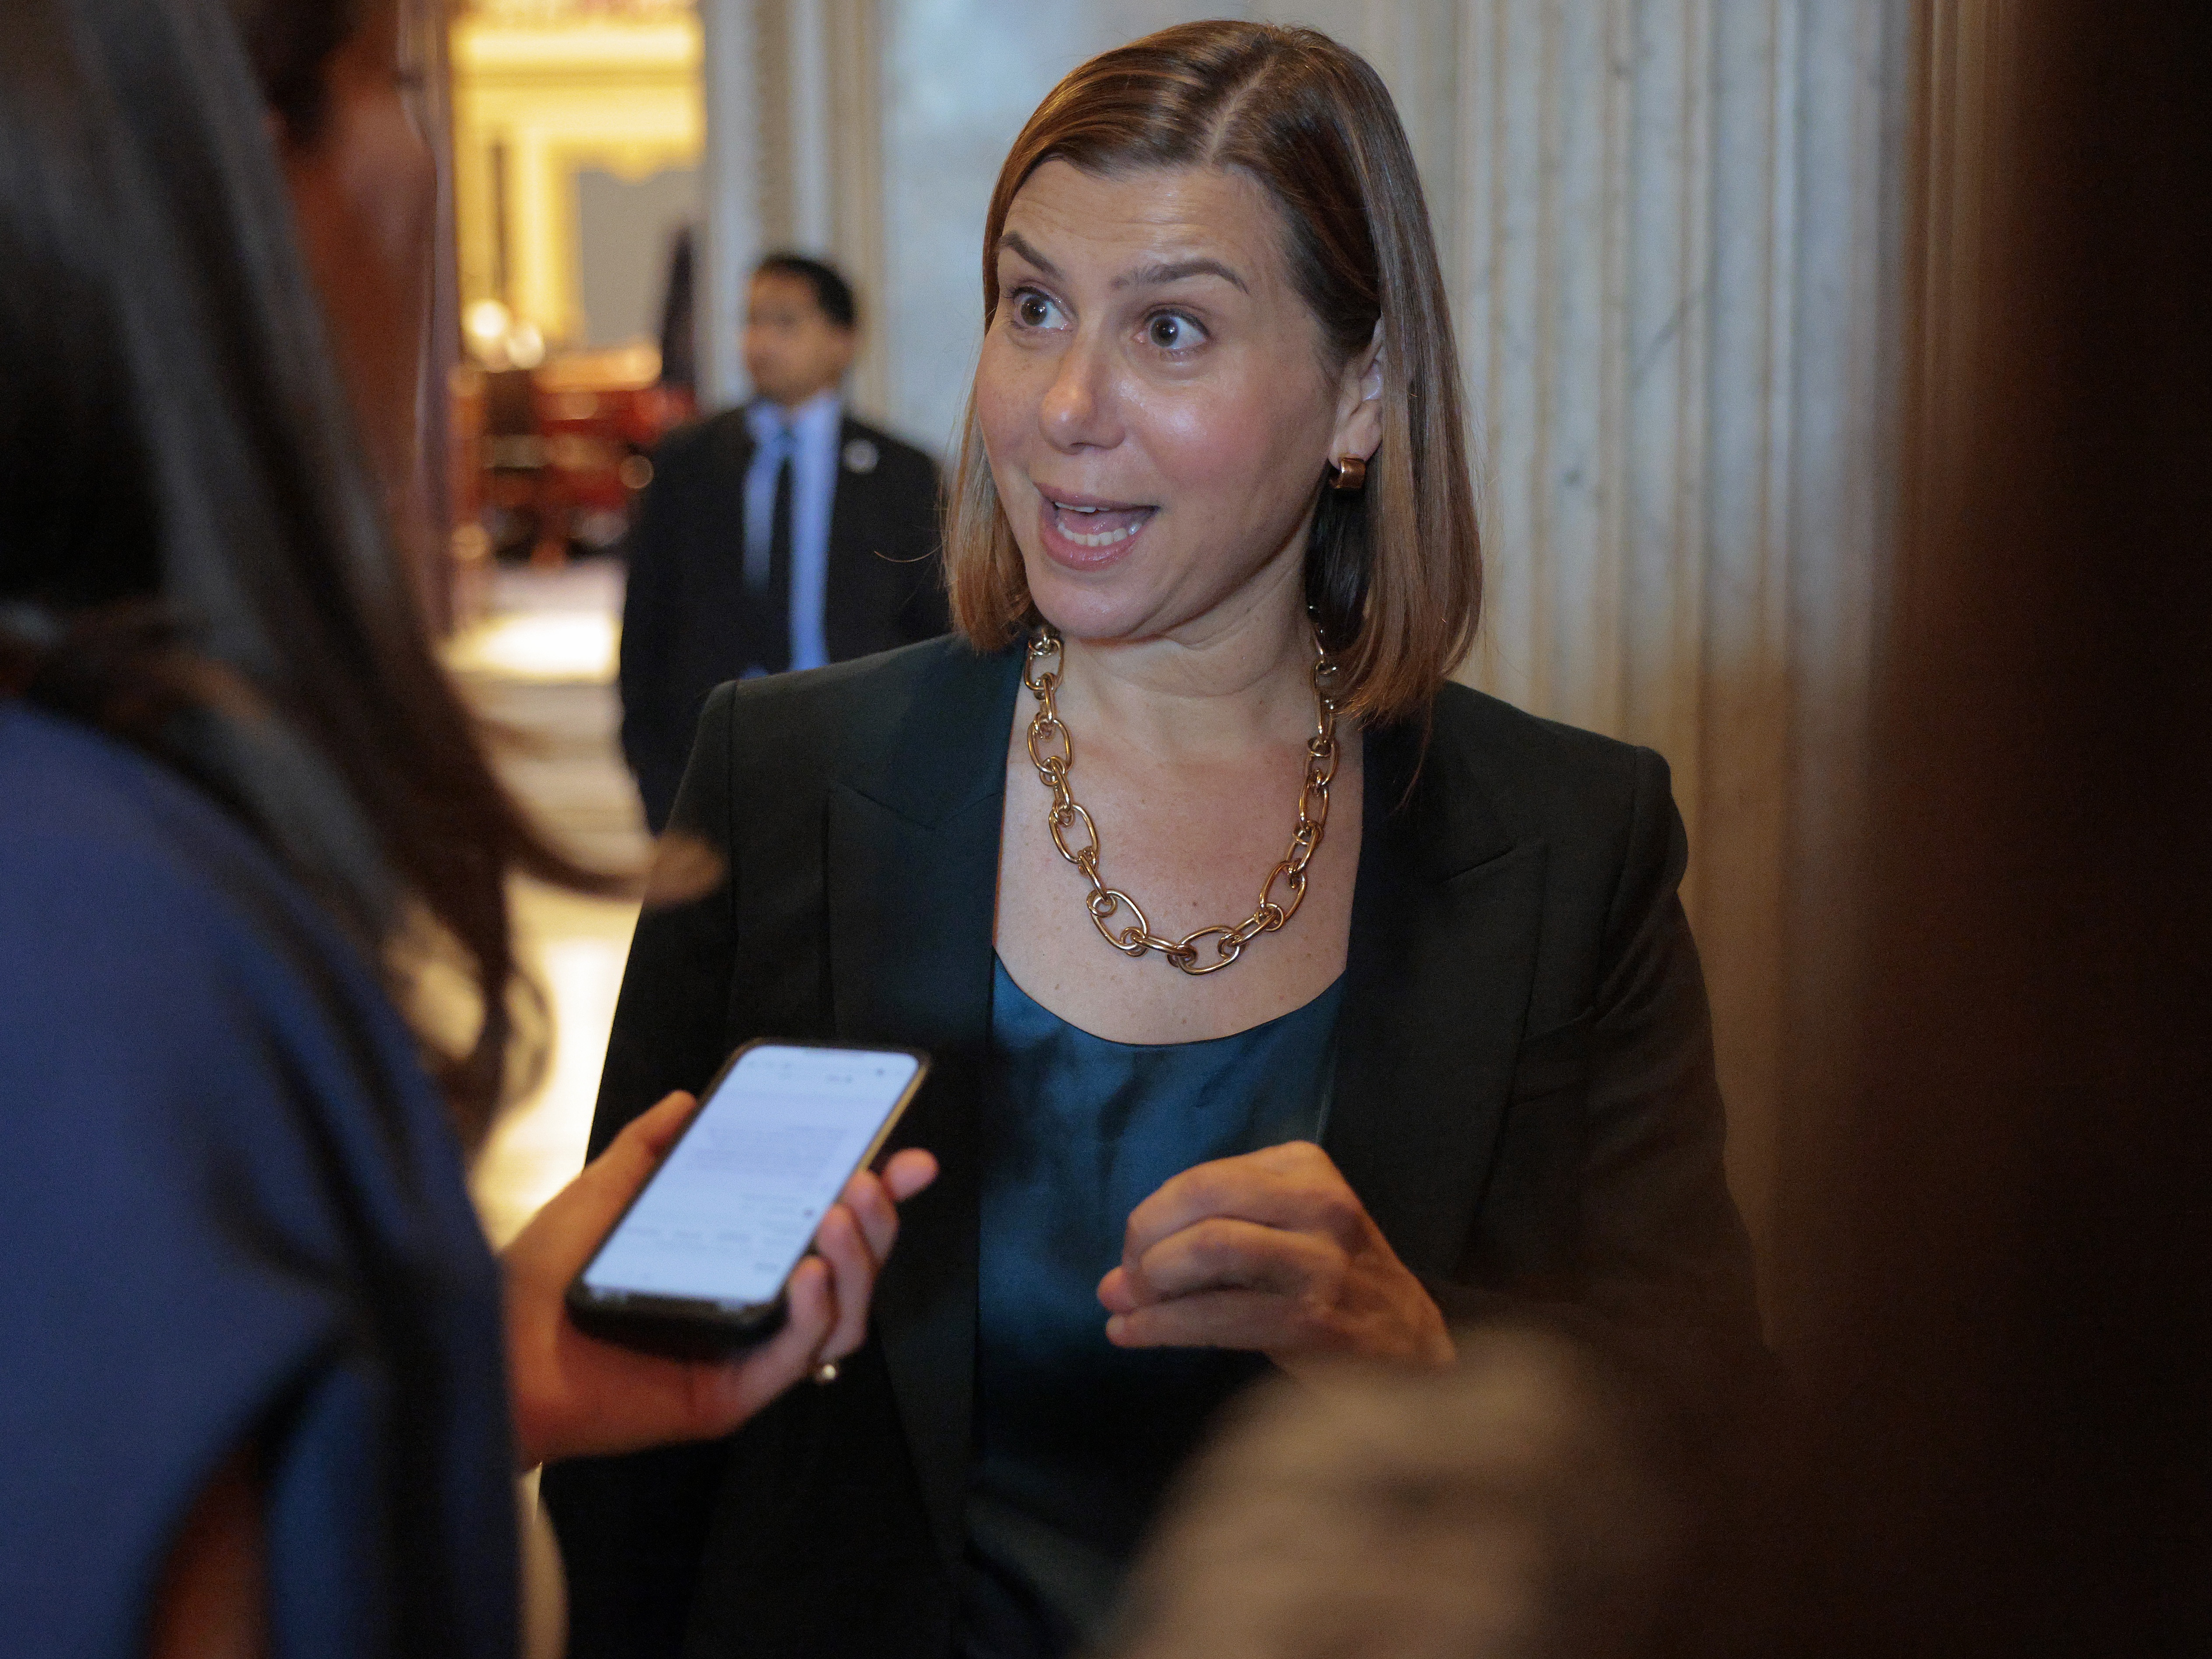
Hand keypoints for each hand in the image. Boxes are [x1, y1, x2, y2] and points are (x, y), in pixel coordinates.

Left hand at [502, 1090, 937, 1467]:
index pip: (822, 1229)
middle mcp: (752, 1310)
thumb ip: (649, 1148)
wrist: (491, 1344)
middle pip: (849, 1273)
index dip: (874, 1197)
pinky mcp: (729, 1396)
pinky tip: (808, 1271)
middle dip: (879, 1223)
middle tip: (875, 1178)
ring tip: (843, 1213)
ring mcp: (745, 1356)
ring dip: (856, 1262)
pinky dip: (813, 1314)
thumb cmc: (541, 1277)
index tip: (905, 1156)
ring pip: (841, 1318)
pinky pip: (795, 1359)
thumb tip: (687, 1100)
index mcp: (736, 1263)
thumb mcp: (605, 1192)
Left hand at [1096, 1140, 1453, 1379]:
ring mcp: (1322, 1261)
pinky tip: (1131, 1335)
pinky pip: (1220, 1316)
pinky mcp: (1315, 1319)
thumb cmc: (1332, 1282)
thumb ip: (1203, 1241)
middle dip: (1146, 1239)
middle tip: (1128, 1279)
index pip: (1205, 1177)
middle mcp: (1319, 1203)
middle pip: (1202, 1197)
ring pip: (1210, 1248)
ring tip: (1129, 1308)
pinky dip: (1163, 1326)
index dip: (1153, 1214)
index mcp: (1306, 1167)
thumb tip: (1111, 1282)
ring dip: (1153, 1281)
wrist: (1411, 1347)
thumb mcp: (1282, 1233)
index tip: (1136, 1251)